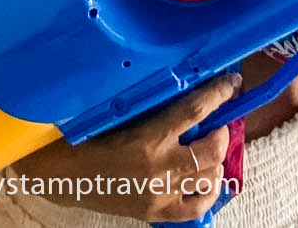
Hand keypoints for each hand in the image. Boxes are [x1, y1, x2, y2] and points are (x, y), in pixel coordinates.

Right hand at [13, 73, 238, 221]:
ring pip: (211, 177)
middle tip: (216, 120)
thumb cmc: (88, 136)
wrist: (65, 175)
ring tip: (207, 147)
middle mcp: (160, 168)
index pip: (194, 110)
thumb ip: (153, 107)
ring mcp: (161, 194)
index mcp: (148, 137)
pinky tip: (204, 177)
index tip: (231, 84)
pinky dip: (209, 190)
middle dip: (221, 130)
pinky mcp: (158, 213)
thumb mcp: (120, 114)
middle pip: (212, 148)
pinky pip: (198, 206)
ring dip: (215, 159)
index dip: (217, 95)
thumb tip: (185, 89)